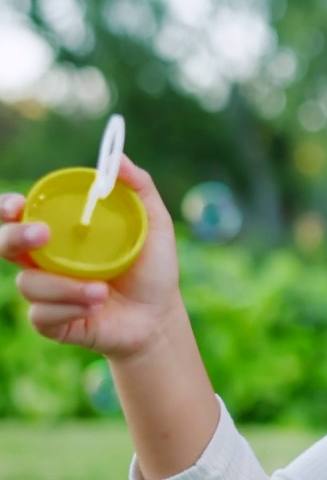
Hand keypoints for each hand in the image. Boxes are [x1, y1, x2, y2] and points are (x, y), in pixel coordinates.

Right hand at [1, 156, 187, 359]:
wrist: (159, 315)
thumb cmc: (151, 267)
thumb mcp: (154, 223)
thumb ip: (139, 187)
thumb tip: (116, 158)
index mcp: (61, 232)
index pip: (21, 214)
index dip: (8, 207)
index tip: (17, 204)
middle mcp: (45, 259)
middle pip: (6, 244)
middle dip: (15, 237)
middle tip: (43, 234)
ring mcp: (45, 291)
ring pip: (28, 283)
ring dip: (65, 287)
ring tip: (102, 292)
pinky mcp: (50, 321)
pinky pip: (41, 314)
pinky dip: (70, 309)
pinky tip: (95, 307)